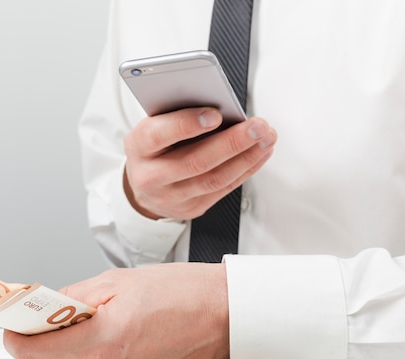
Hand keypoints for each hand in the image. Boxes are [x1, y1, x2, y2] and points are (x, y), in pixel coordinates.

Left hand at [3, 262, 229, 358]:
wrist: (223, 314)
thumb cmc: (181, 292)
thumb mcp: (117, 281)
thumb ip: (72, 297)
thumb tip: (46, 307)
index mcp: (103, 342)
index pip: (32, 354)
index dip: (13, 336)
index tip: (10, 321)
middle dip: (41, 337)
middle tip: (47, 311)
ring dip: (65, 346)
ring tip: (86, 317)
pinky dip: (88, 354)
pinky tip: (105, 331)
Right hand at [123, 108, 276, 219]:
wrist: (143, 188)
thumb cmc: (153, 148)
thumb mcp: (153, 126)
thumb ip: (177, 115)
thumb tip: (218, 104)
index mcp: (138, 147)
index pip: (158, 135)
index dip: (187, 124)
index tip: (215, 114)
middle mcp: (151, 176)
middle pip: (195, 161)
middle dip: (231, 142)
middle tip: (256, 126)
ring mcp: (171, 196)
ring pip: (214, 179)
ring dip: (246, 157)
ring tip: (265, 138)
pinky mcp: (191, 208)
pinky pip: (223, 189)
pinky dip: (246, 169)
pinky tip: (259, 153)